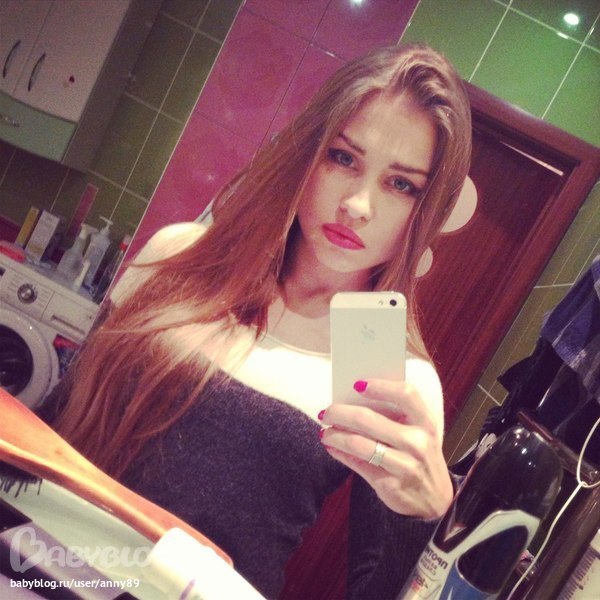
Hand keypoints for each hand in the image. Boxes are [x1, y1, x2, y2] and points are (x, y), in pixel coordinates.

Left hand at [319, 379, 453, 519]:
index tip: (357, 384)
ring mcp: (404, 465)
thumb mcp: (419, 433)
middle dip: (340, 413)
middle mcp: (417, 442)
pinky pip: (356, 463)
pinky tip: (331, 447)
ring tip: (325, 431)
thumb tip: (353, 399)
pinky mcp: (390, 484)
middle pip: (368, 419)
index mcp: (426, 422)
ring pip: (357, 443)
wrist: (435, 500)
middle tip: (326, 412)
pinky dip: (339, 452)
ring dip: (334, 435)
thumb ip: (395, 416)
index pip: (406, 395)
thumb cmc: (420, 456)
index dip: (381, 386)